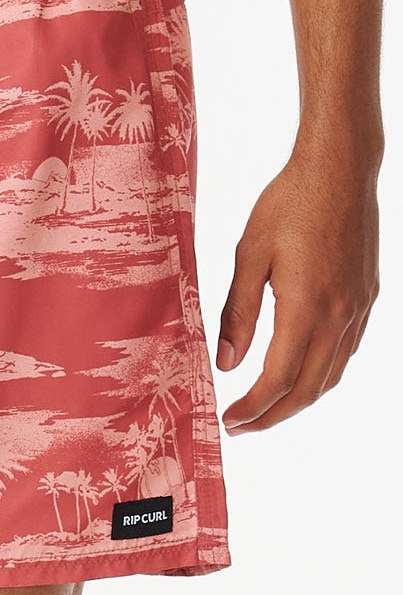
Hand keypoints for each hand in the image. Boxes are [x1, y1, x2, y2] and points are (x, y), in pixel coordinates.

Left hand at [216, 150, 379, 432]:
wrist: (340, 168)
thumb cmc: (289, 204)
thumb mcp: (249, 256)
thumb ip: (238, 313)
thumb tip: (226, 362)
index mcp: (305, 308)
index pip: (277, 380)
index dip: (251, 408)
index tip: (229, 421)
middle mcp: (338, 316)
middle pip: (307, 390)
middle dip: (272, 416)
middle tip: (242, 427)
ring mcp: (357, 308)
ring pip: (330, 375)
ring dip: (298, 400)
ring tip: (266, 408)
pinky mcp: (367, 297)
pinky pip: (345, 351)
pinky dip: (321, 373)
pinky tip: (299, 372)